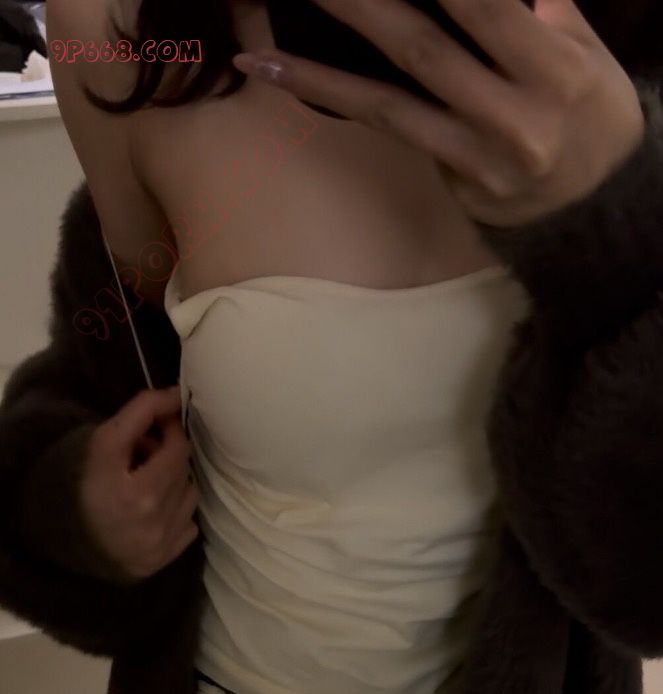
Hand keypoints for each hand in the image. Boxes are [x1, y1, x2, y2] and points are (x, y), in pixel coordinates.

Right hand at [80, 387, 199, 579]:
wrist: (76, 539)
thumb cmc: (88, 483)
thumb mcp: (104, 442)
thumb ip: (141, 412)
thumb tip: (177, 394)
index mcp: (128, 485)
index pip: (177, 448)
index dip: (173, 430)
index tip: (164, 423)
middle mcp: (147, 515)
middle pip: (183, 469)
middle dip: (170, 454)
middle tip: (149, 452)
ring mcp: (159, 539)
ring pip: (190, 493)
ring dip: (176, 482)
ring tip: (151, 481)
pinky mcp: (166, 556)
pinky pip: (190, 523)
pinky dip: (177, 512)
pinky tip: (156, 510)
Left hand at [232, 0, 645, 226]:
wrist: (595, 206)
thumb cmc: (590, 112)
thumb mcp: (586, 54)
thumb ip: (542, 14)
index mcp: (555, 70)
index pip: (484, 7)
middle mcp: (513, 117)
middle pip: (421, 47)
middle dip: (359, 7)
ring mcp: (476, 155)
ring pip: (388, 99)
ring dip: (319, 66)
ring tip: (260, 41)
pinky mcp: (451, 178)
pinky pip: (387, 129)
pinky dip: (333, 96)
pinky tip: (283, 73)